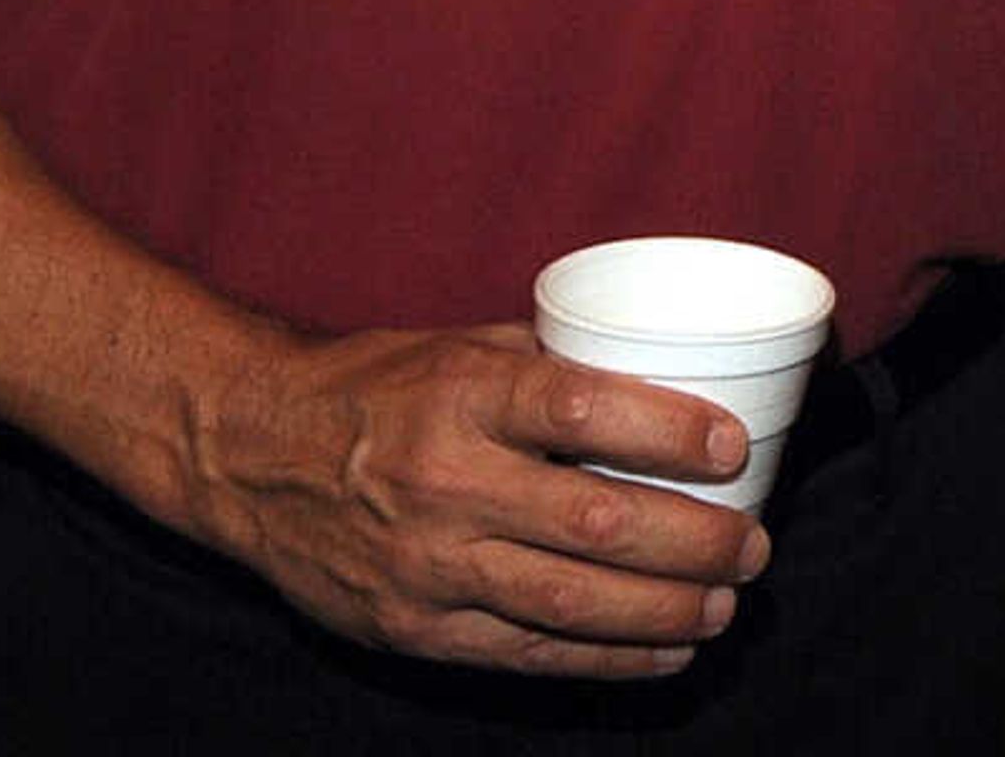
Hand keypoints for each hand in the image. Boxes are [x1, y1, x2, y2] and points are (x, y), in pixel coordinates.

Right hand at [186, 321, 772, 677]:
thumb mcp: (459, 347)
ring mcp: (428, 565)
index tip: (733, 444)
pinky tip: (664, 649)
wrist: (250, 454)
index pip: (584, 410)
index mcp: (463, 395)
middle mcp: (447, 481)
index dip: (670, 431)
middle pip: (597, 522)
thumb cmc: (374, 388)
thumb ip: (552, 364)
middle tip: (754, 544)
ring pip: (571, 601)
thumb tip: (663, 374)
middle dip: (695, 541)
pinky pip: (529, 652)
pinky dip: (607, 656)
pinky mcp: (414, 629)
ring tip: (725, 605)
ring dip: (665, 610)